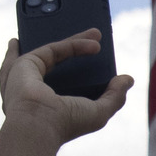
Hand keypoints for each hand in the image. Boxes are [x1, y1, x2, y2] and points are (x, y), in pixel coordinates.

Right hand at [0, 32, 132, 145]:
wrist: (37, 123)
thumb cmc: (64, 124)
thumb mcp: (98, 112)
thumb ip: (114, 96)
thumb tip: (128, 79)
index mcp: (49, 106)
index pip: (67, 87)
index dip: (81, 76)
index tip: (97, 68)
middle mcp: (36, 91)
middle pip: (59, 65)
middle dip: (77, 51)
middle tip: (97, 42)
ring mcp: (28, 76)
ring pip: (55, 51)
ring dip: (73, 39)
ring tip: (95, 32)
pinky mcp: (27, 62)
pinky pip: (55, 47)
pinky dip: (75, 43)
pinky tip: (96, 41)